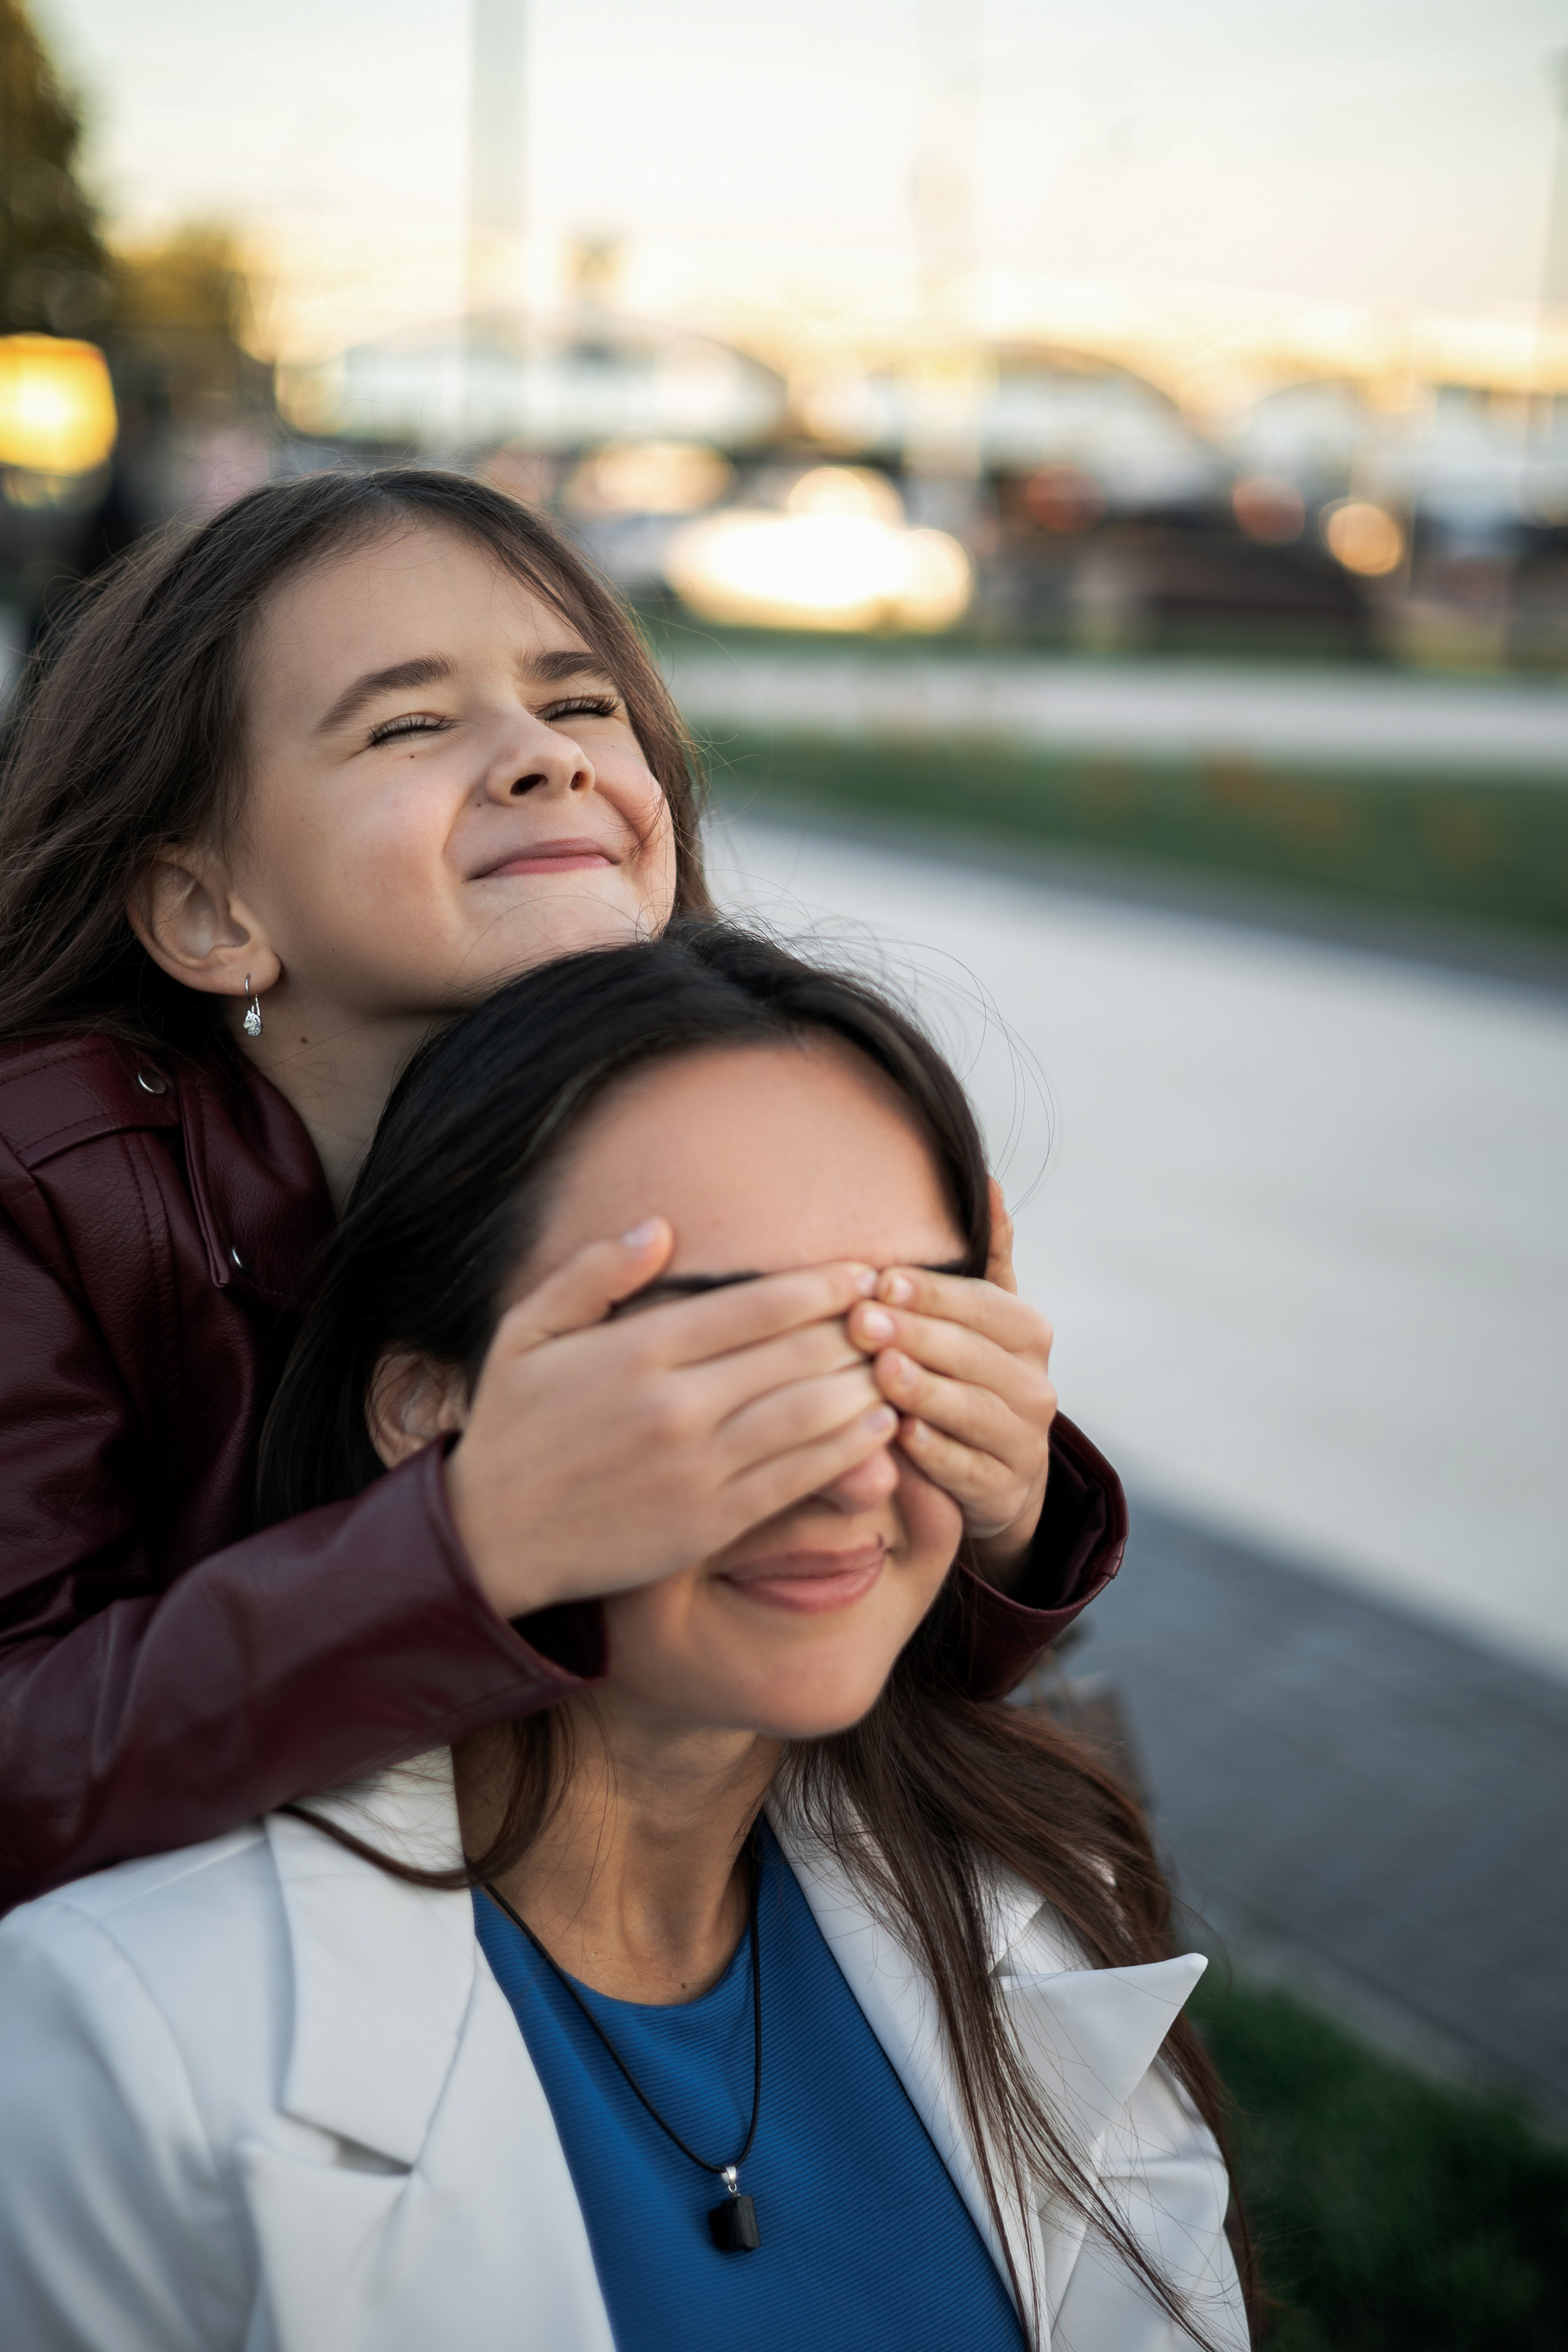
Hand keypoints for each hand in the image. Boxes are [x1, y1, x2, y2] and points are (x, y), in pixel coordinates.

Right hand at [445, 1222, 898, 1619]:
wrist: (491, 1538)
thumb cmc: (513, 1425)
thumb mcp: (527, 1331)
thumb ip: (594, 1273)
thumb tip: (660, 1229)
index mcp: (637, 1349)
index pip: (758, 1305)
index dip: (823, 1286)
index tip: (862, 1275)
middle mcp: (674, 1406)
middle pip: (797, 1353)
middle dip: (857, 1330)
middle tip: (894, 1315)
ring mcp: (697, 1468)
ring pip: (811, 1414)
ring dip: (866, 1385)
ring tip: (897, 1365)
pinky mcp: (711, 1521)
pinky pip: (800, 1478)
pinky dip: (850, 1449)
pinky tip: (878, 1427)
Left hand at [843, 1182, 1055, 1586]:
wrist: (997, 1474)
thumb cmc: (970, 1375)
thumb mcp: (981, 1316)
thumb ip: (985, 1254)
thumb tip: (985, 1179)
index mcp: (1027, 1332)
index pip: (982, 1304)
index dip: (932, 1293)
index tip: (880, 1280)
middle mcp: (1035, 1384)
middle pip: (973, 1354)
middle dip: (916, 1335)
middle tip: (861, 1321)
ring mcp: (1024, 1441)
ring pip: (973, 1410)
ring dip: (924, 1390)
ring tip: (880, 1372)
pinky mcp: (1005, 1491)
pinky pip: (968, 1469)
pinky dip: (936, 1453)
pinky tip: (900, 1437)